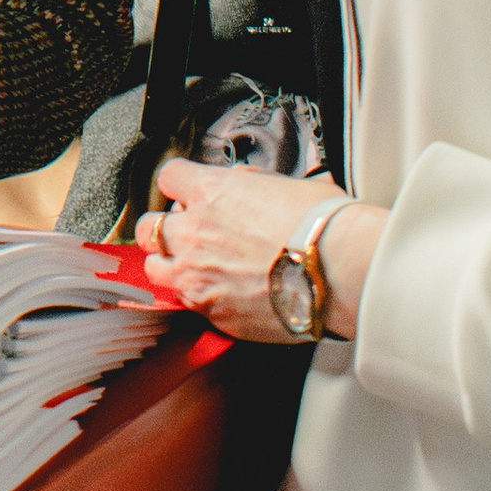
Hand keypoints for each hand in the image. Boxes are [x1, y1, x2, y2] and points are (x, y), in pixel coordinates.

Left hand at [132, 158, 387, 342]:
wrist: (341, 272)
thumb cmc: (322, 225)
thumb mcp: (285, 185)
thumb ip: (251, 184)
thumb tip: (244, 182)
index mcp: (209, 193)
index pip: (169, 178)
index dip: (181, 185)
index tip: (189, 192)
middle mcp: (193, 233)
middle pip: (149, 226)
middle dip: (165, 227)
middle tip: (188, 232)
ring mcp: (198, 276)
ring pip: (155, 267)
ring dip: (171, 264)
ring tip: (194, 266)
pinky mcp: (213, 313)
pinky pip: (188, 303)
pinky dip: (200, 297)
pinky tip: (223, 293)